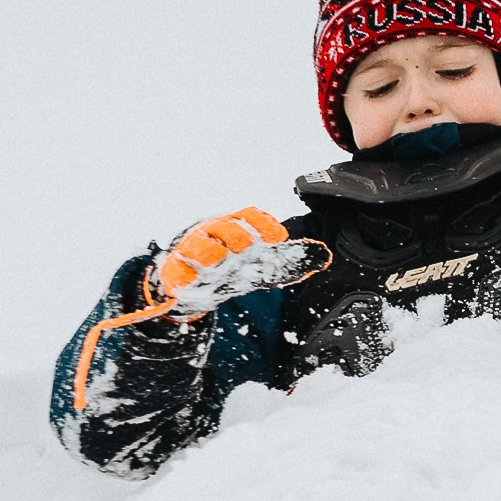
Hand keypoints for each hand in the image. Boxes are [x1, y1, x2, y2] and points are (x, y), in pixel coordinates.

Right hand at [151, 207, 319, 313]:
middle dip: (237, 235)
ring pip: (200, 246)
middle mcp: (213, 233)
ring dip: (208, 251)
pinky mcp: (174, 271)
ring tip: (218, 260)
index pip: (250, 217)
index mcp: (236, 226)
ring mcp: (191, 250)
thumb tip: (325, 256)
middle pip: (226, 228)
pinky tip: (186, 280)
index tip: (277, 236)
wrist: (191, 283)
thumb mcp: (261, 266)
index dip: (263, 224)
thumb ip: (290, 261)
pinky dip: (181, 273)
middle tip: (248, 247)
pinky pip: (176, 270)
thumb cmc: (230, 267)